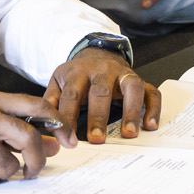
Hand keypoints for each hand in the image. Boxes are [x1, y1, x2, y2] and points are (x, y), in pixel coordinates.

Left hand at [44, 49, 160, 143]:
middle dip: (98, 116)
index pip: (72, 96)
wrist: (97, 54)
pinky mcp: (140, 80)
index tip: (68, 140)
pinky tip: (150, 126)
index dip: (69, 118)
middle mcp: (103, 70)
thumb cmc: (76, 76)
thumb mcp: (58, 83)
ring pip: (131, 88)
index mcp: (78, 72)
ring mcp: (124, 74)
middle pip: (100, 91)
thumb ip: (49, 102)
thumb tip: (40, 126)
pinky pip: (152, 92)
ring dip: (131, 111)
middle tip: (96, 139)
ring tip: (129, 134)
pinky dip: (153, 108)